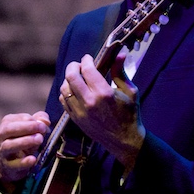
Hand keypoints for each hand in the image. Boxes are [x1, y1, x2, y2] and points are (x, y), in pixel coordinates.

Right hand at [0, 111, 50, 189]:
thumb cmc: (22, 141)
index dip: (33, 121)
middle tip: (42, 129)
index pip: (18, 119)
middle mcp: (1, 136)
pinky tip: (33, 159)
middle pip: (9, 129)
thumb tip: (45, 121)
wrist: (10, 164)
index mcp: (7, 123)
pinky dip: (24, 162)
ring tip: (39, 139)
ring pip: (9, 145)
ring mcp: (3, 151)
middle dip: (27, 127)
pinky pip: (14, 164)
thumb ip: (40, 121)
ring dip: (25, 141)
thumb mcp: (31, 129)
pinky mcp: (8, 165)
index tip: (44, 125)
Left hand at [60, 52, 144, 167]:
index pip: (87, 69)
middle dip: (73, 66)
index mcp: (104, 93)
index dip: (86, 60)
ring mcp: (80, 112)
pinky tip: (75, 90)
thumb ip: (120, 71)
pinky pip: (64, 100)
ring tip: (76, 77)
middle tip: (79, 65)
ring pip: (64, 88)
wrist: (124, 140)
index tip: (88, 58)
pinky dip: (66, 92)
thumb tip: (120, 54)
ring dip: (68, 79)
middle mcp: (89, 102)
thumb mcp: (130, 91)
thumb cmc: (130, 114)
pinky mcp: (75, 119)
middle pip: (71, 76)